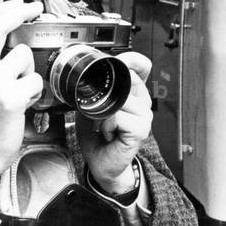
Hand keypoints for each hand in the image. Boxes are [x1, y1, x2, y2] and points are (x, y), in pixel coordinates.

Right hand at [0, 0, 43, 199]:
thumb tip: (2, 37)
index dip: (0, 9)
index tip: (16, 3)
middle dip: (19, 11)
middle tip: (35, 8)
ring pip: (22, 55)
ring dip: (29, 69)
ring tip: (21, 87)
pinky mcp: (8, 98)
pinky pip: (34, 80)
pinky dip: (36, 90)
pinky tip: (25, 102)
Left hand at [76, 52, 152, 193]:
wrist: (103, 166)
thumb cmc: (99, 139)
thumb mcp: (92, 109)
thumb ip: (93, 93)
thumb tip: (82, 81)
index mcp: (134, 94)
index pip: (141, 66)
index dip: (130, 59)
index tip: (117, 61)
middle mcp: (143, 103)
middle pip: (130, 78)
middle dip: (108, 90)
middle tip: (100, 110)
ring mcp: (144, 117)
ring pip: (121, 99)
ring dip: (104, 112)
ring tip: (104, 125)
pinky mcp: (140, 130)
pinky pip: (118, 116)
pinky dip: (106, 124)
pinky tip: (108, 134)